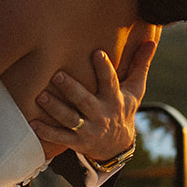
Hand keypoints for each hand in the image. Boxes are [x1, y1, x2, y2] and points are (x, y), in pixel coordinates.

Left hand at [28, 27, 158, 162]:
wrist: (118, 146)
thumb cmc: (123, 108)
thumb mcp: (135, 89)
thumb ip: (140, 65)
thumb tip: (153, 40)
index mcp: (115, 99)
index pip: (110, 82)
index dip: (104, 68)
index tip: (97, 53)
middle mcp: (101, 114)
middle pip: (85, 101)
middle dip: (72, 89)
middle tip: (57, 75)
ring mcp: (89, 130)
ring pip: (70, 119)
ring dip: (55, 109)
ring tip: (41, 95)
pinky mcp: (77, 143)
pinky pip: (61, 138)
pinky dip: (47, 132)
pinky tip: (33, 123)